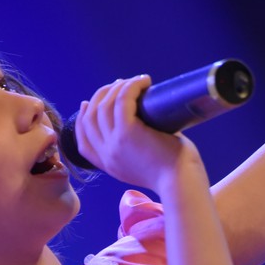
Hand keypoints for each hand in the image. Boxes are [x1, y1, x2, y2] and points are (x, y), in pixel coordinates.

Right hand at [74, 74, 202, 192]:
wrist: (182, 183)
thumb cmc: (175, 172)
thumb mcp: (147, 164)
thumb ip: (140, 148)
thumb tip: (149, 121)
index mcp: (109, 165)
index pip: (83, 141)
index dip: (82, 119)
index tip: (87, 103)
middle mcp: (107, 156)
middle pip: (90, 119)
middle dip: (100, 96)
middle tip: (119, 84)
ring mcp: (114, 144)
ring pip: (103, 107)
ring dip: (118, 88)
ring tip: (136, 81)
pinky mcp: (127, 133)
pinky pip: (121, 101)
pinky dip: (131, 87)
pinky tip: (144, 81)